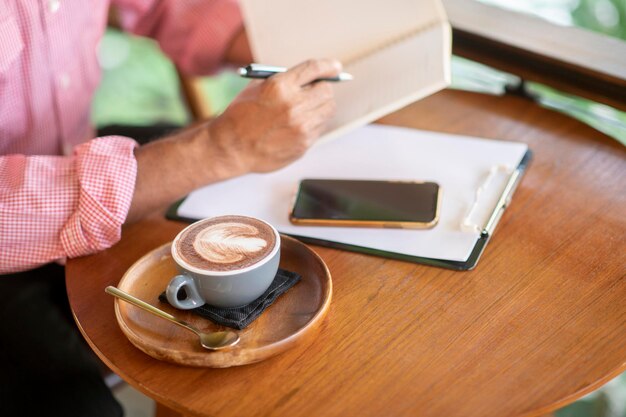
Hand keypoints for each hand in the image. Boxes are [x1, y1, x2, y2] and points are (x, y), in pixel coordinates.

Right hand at [209, 59, 339, 172]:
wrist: (230, 148)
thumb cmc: (240, 117)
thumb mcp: (258, 88)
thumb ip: (286, 82)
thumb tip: (311, 80)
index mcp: (280, 86)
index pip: (314, 69)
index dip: (328, 66)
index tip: (336, 67)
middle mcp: (293, 105)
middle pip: (326, 91)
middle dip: (322, 89)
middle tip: (315, 92)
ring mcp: (300, 127)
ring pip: (328, 110)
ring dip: (320, 107)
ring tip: (304, 110)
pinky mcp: (303, 144)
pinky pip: (319, 128)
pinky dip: (313, 124)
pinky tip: (297, 126)